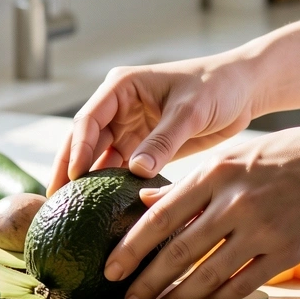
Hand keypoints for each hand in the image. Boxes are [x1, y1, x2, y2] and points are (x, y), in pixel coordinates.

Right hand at [48, 54, 259, 193]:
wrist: (243, 90)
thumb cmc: (218, 86)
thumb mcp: (190, 110)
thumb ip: (163, 139)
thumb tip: (135, 171)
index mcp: (122, 88)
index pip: (89, 120)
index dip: (78, 150)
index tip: (73, 178)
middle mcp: (119, 107)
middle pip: (85, 142)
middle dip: (70, 170)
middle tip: (56, 203)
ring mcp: (130, 128)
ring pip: (100, 158)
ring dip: (89, 182)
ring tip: (73, 212)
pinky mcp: (144, 146)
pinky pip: (122, 169)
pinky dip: (113, 186)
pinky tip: (104, 210)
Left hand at [103, 121, 299, 298]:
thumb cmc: (294, 153)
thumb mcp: (238, 154)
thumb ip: (193, 180)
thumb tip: (147, 200)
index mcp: (217, 172)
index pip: (160, 217)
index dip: (132, 248)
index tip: (112, 268)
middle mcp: (234, 202)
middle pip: (178, 251)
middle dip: (148, 281)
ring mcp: (262, 229)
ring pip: (207, 275)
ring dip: (179, 297)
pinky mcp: (288, 252)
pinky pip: (244, 284)